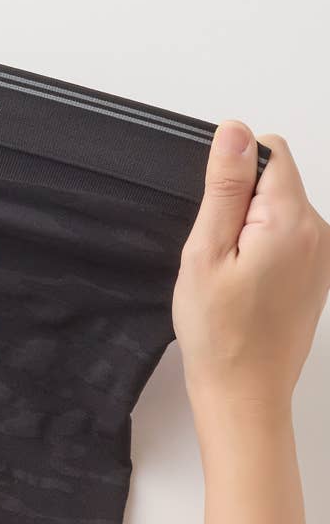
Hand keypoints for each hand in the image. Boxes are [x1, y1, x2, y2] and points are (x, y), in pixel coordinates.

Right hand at [173, 121, 329, 425]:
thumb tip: (234, 130)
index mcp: (291, 221)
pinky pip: (286, 236)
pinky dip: (260, 249)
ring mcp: (323, 254)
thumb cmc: (218, 331)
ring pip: (278, 209)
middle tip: (217, 255)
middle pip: (275, 180)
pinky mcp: (317, 273)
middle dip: (237, 204)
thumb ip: (223, 187)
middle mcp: (319, 232)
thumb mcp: (205, 252)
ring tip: (231, 275)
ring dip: (247, 229)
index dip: (232, 173)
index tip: (214, 216)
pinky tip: (245, 286)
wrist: (244, 392)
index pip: (269, 151)